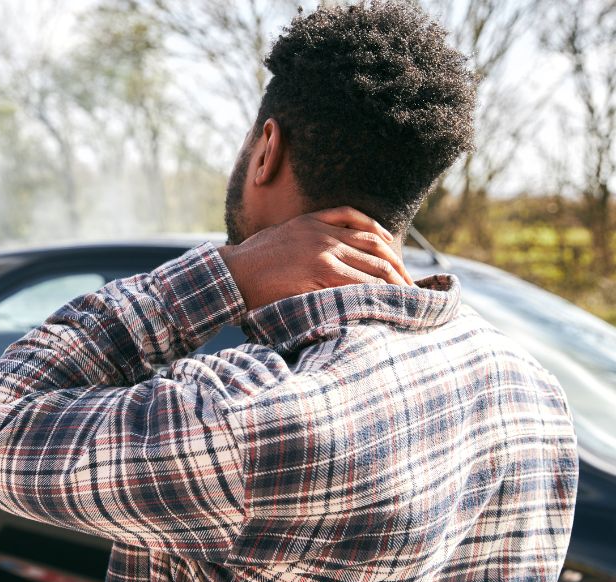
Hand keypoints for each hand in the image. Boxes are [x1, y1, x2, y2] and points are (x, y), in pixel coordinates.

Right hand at [219, 207, 412, 309]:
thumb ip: (304, 238)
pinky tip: (386, 300)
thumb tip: (322, 256)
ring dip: (394, 282)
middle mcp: (323, 232)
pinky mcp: (320, 271)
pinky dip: (376, 291)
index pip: (363, 225)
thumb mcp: (279, 237)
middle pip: (375, 245)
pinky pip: (358, 281)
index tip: (396, 260)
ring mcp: (323, 251)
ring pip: (372, 265)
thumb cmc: (249, 262)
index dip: (386, 243)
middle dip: (397, 267)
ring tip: (407, 297)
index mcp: (314, 220)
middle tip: (410, 285)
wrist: (232, 274)